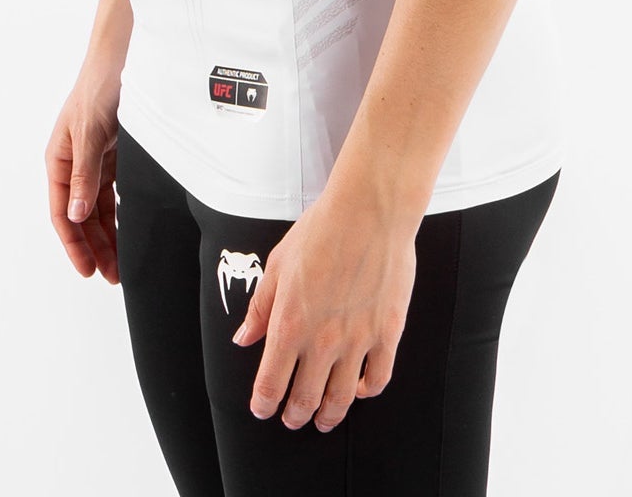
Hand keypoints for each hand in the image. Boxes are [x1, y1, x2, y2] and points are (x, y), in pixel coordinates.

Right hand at [46, 78, 120, 283]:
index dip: (73, 244)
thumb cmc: (98, 89)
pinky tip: (130, 231)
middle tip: (111, 276)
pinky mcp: (115, 155)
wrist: (123, 58)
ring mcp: (95, 160)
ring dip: (108, 236)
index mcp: (59, 160)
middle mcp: (74, 164)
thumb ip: (85, 174)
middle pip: (81, 217)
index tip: (87, 271)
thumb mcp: (89, 133)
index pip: (63, 213)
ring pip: (99, 208)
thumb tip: (78, 216)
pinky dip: (120, 213)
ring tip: (121, 264)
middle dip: (94, 248)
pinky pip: (115, 193)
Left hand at [232, 184, 416, 431]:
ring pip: (341, 398)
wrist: (369, 211)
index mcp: (289, 325)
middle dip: (295, 416)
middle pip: (305, 399)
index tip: (263, 409)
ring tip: (324, 419)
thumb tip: (244, 338)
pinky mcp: (387, 333)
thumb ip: (260, 307)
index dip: (263, 404)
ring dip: (329, 415)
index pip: (270, 384)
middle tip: (293, 419)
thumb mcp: (278, 265)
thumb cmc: (322, 230)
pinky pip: (378, 379)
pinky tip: (361, 389)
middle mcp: (322, 341)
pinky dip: (367, 391)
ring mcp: (357, 341)